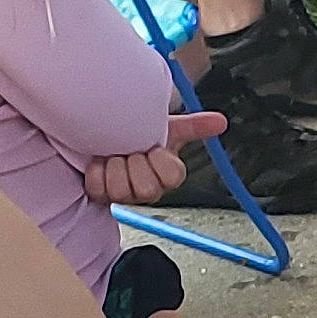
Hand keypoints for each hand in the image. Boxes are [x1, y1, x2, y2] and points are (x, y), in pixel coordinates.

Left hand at [84, 109, 225, 204]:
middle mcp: (148, 189)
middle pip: (146, 187)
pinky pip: (98, 189)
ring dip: (113, 167)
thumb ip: (193, 126)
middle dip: (133, 163)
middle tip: (128, 152)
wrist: (103, 134)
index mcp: (166, 175)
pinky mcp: (101, 197)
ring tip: (111, 156)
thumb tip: (221, 120)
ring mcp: (125, 197)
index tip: (152, 148)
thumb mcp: (166, 128)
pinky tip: (98, 162)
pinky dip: (95, 172)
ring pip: (121, 190)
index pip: (173, 176)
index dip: (159, 161)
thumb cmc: (136, 134)